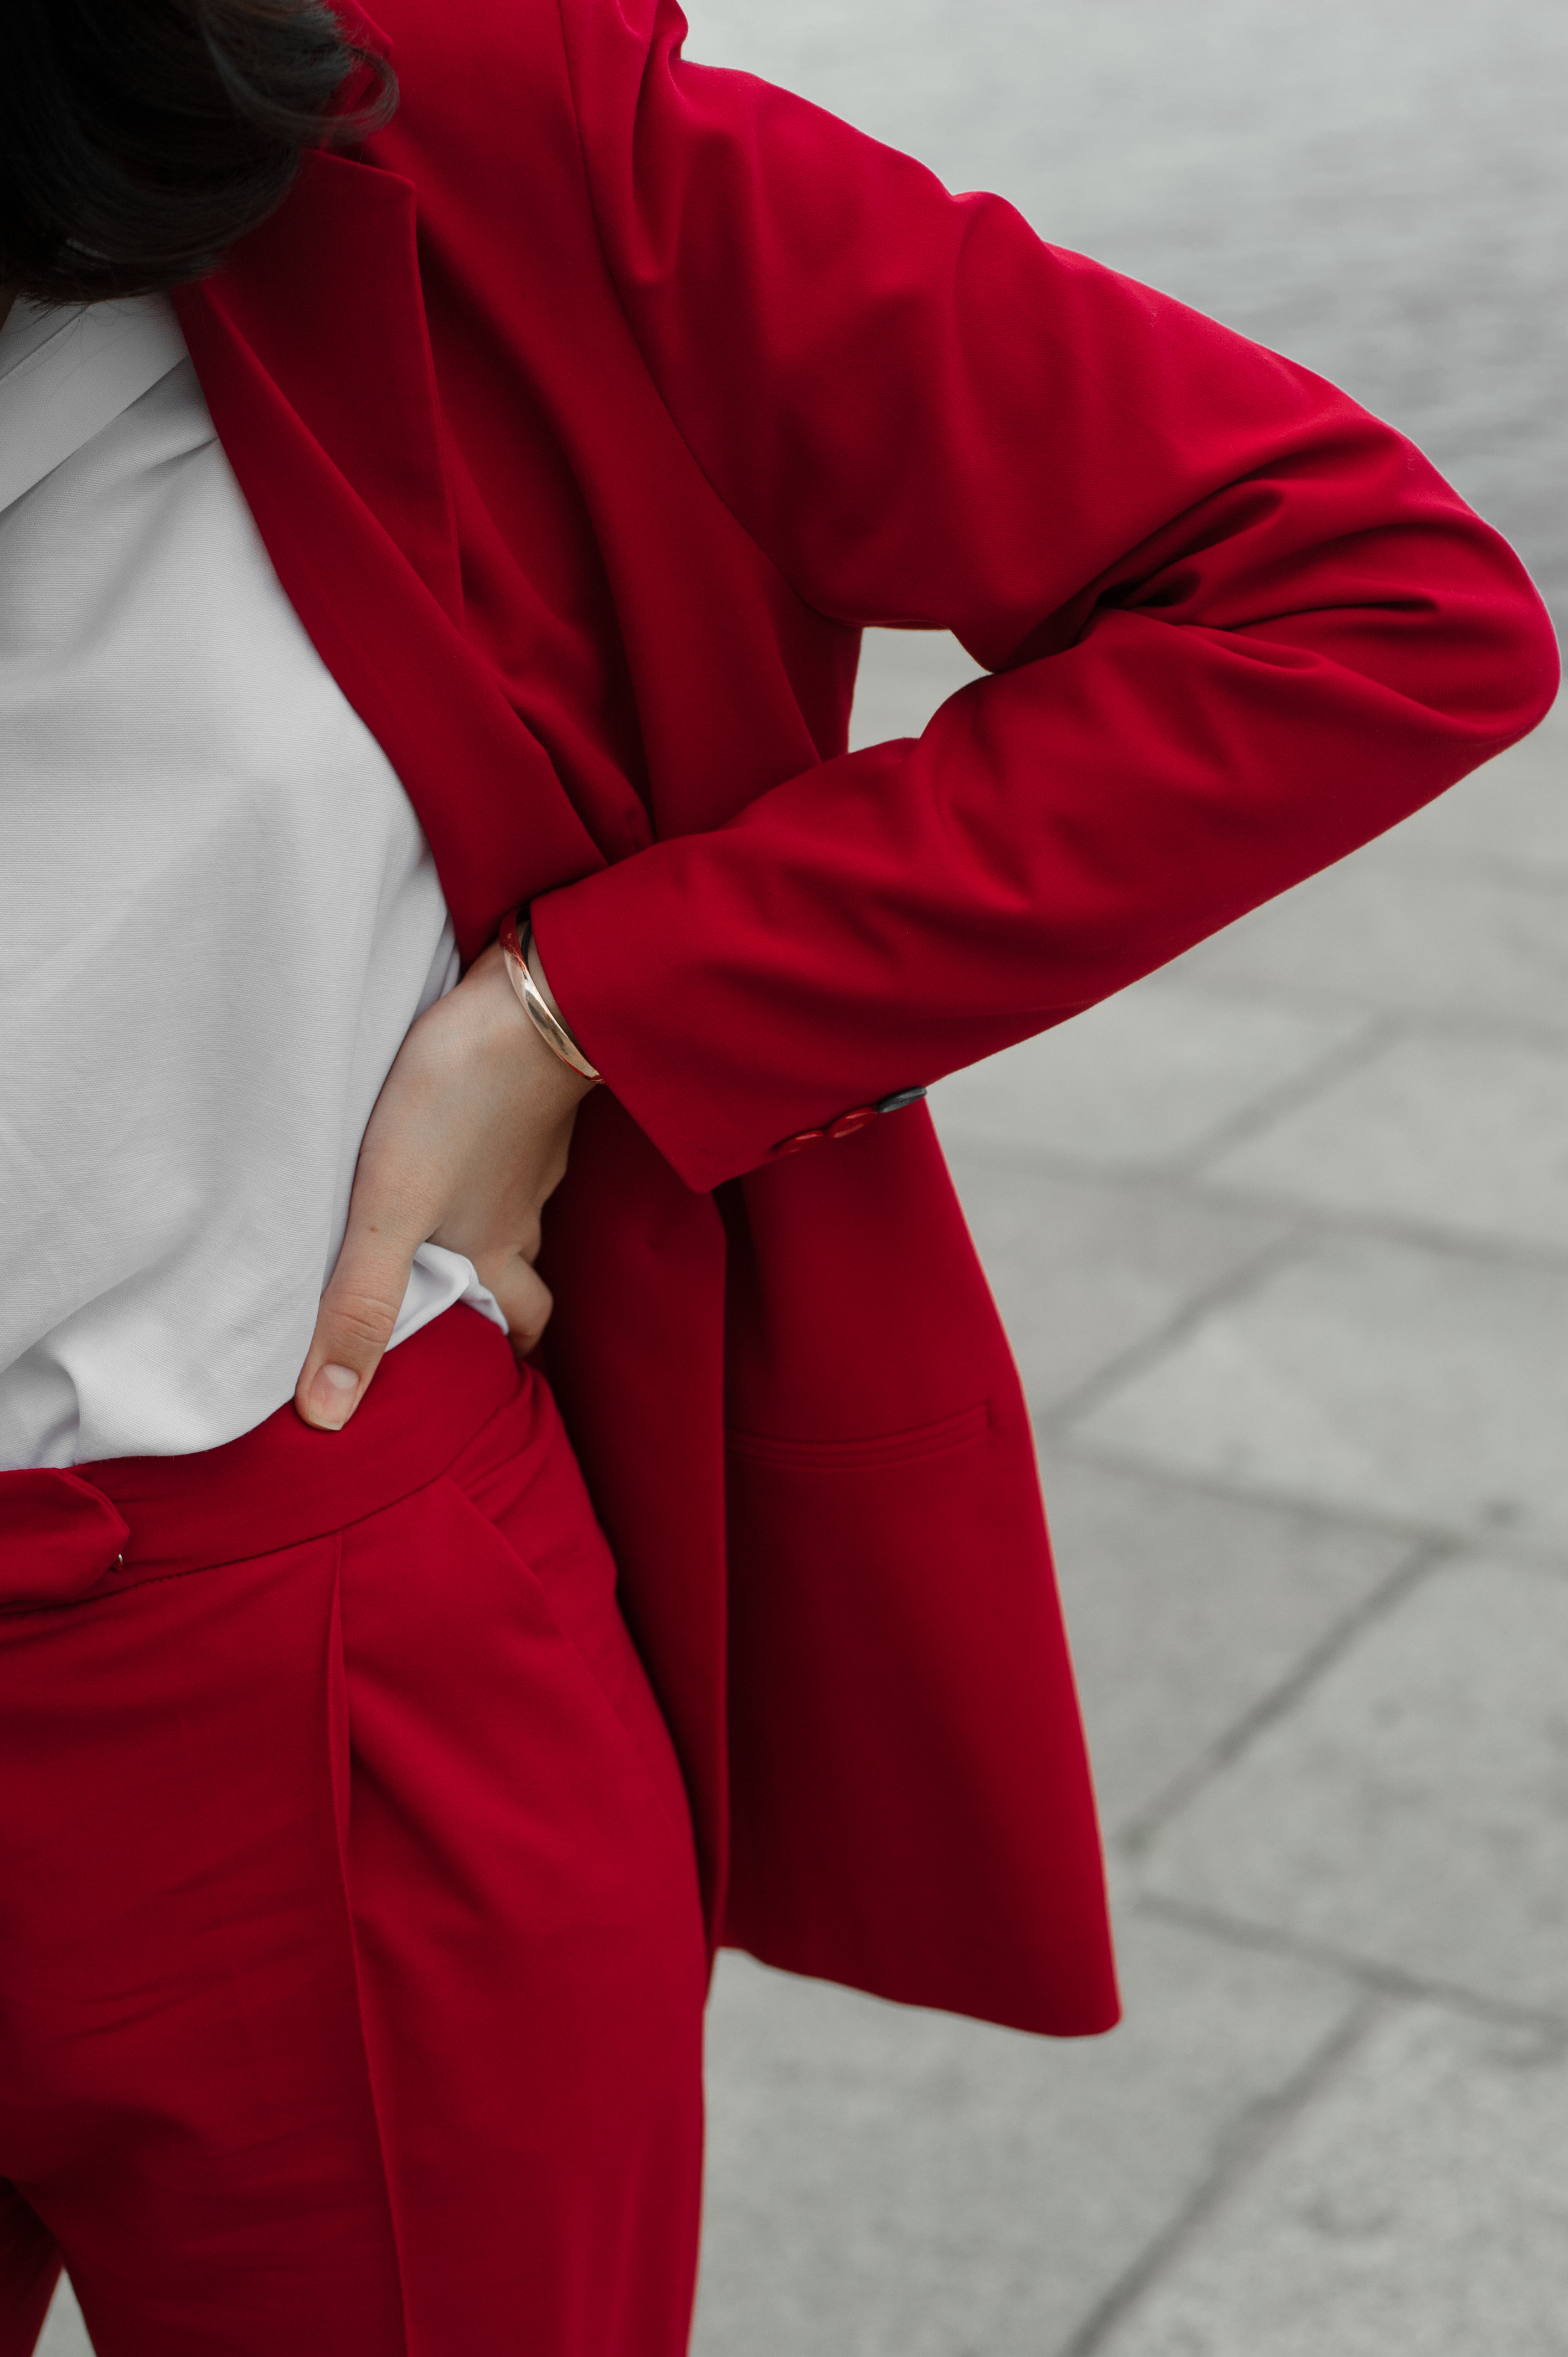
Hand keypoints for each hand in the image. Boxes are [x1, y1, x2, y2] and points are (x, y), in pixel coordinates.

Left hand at [294, 941, 593, 1430]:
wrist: (529, 1006)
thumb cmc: (457, 1105)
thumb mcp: (390, 1211)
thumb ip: (360, 1306)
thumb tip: (329, 1415)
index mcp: (494, 1251)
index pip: (520, 1324)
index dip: (511, 1353)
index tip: (491, 1377)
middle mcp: (520, 1213)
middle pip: (530, 1278)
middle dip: (512, 1307)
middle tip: (480, 1321)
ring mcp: (532, 1157)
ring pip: (520, 1214)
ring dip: (495, 1234)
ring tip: (450, 1237)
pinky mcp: (529, 1102)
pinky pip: (516, 1153)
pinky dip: (494, 1168)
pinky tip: (463, 1148)